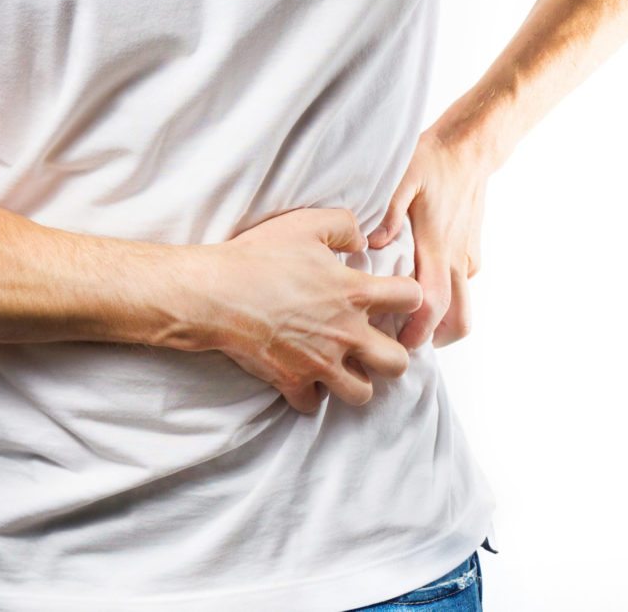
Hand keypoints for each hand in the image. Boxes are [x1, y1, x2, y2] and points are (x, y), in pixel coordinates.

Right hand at [175, 207, 422, 413]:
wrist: (214, 293)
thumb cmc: (259, 256)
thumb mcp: (306, 224)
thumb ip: (344, 226)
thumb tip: (361, 239)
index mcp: (355, 293)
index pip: (412, 299)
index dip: (408, 296)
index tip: (393, 297)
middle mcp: (346, 333)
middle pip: (398, 363)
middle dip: (392, 356)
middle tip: (373, 344)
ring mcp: (320, 362)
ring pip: (362, 393)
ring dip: (356, 381)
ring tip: (343, 367)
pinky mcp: (292, 381)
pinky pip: (314, 404)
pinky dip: (311, 394)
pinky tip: (304, 376)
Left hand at [367, 130, 490, 349]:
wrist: (469, 149)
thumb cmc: (432, 160)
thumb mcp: (403, 177)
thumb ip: (388, 211)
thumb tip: (372, 243)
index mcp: (437, 246)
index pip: (435, 304)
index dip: (419, 332)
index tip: (398, 344)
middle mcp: (456, 258)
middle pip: (459, 320)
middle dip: (435, 340)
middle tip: (404, 343)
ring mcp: (466, 258)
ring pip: (462, 306)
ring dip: (441, 322)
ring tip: (407, 321)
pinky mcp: (470, 253)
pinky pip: (460, 286)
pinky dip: (444, 297)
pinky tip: (417, 286)